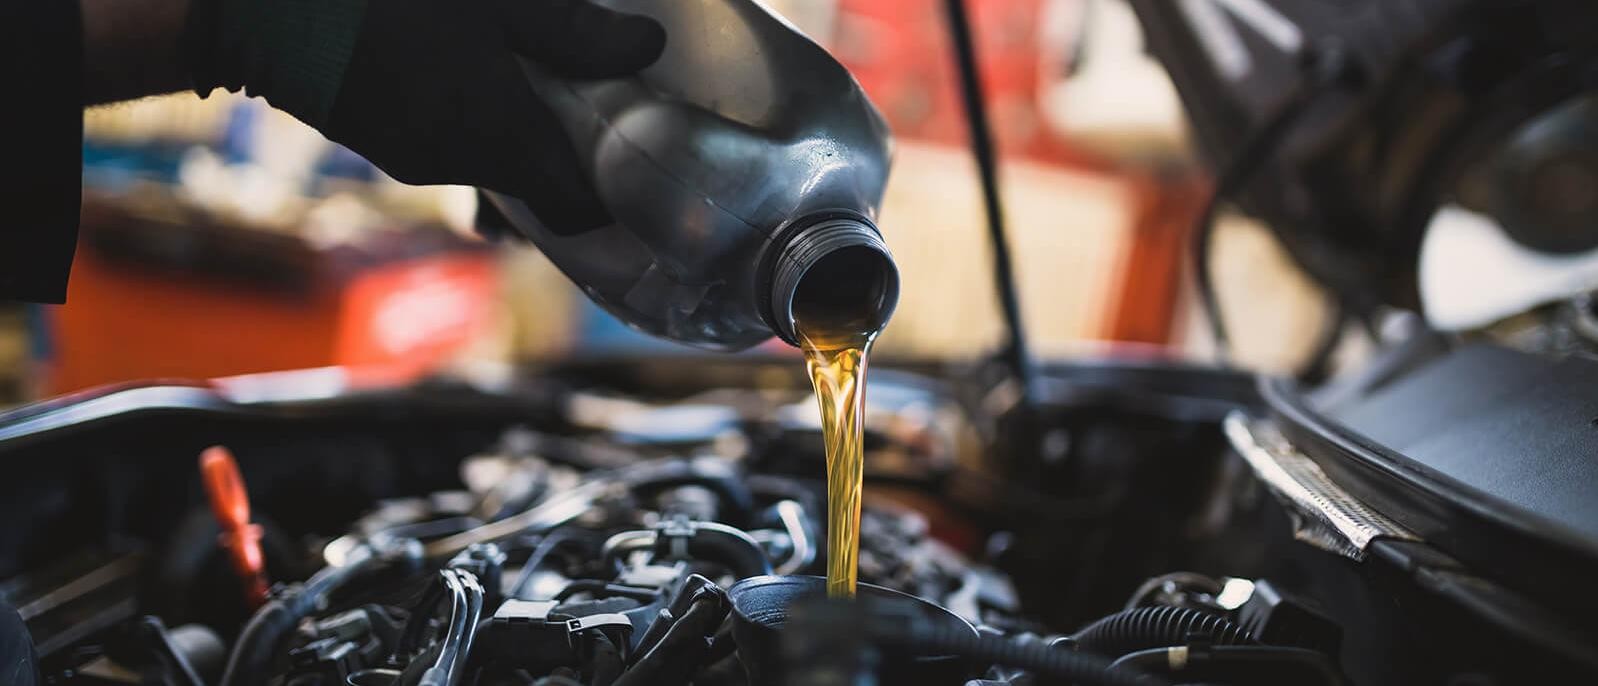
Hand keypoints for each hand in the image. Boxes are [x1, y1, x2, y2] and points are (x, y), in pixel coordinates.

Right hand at [186, 0, 664, 231]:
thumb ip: (569, 30)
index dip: (609, 197)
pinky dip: (477, 126)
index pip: (576, 209)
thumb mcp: (492, 0)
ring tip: (528, 78)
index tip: (630, 165)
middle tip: (590, 104)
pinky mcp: (389, 146)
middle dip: (569, 156)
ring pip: (498, 167)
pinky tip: (471, 73)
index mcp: (501, 136)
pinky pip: (455, 150)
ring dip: (520, 136)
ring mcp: (420, 160)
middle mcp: (463, 164)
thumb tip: (647, 46)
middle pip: (541, 190)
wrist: (259, 10)